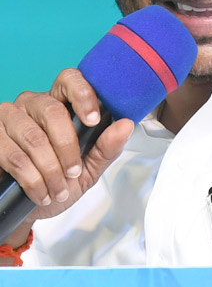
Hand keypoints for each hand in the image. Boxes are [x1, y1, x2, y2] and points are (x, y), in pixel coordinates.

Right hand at [0, 70, 135, 230]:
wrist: (31, 208)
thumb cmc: (60, 182)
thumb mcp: (89, 168)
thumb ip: (107, 147)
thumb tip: (126, 125)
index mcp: (60, 103)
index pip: (70, 79)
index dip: (83, 94)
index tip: (93, 121)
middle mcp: (32, 104)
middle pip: (52, 111)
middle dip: (67, 146)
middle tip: (73, 172)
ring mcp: (9, 118)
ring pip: (33, 137)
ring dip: (50, 169)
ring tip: (58, 189)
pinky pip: (13, 156)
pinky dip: (32, 179)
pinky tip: (41, 193)